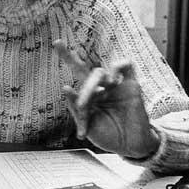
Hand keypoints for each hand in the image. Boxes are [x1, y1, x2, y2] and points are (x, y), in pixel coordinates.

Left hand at [53, 40, 158, 158]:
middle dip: (73, 66)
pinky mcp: (131, 85)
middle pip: (84, 69)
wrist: (130, 146)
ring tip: (97, 99)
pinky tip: (113, 76)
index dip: (67, 56)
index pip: (76, 71)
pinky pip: (127, 67)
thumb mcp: (86, 125)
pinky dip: (119, 65)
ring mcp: (116, 85)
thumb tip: (65, 87)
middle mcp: (100, 86)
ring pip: (100, 72)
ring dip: (93, 84)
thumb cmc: (107, 136)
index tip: (56, 42)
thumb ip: (76, 107)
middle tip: (83, 104)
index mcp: (88, 93)